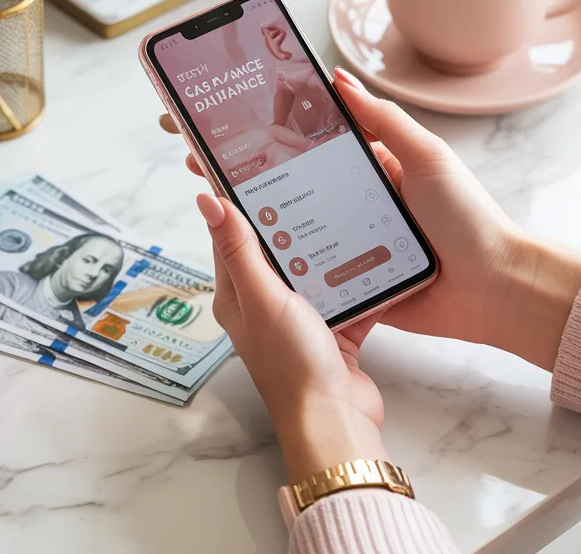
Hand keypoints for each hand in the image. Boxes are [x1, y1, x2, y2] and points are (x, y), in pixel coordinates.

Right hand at [158, 69, 580, 370]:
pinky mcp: (356, 283)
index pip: (313, 144)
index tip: (230, 123)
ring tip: (214, 206)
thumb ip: (385, 120)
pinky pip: (314, 272)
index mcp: (375, 168)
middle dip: (250, 175)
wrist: (493, 289)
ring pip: (298, 230)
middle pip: (295, 186)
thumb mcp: (427, 157)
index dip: (272, 133)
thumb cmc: (467, 218)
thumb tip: (337, 78)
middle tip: (202, 162)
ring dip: (262, 222)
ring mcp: (355, 245)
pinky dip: (287, 267)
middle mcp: (359, 204)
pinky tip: (250, 258)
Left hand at [196, 193, 388, 482]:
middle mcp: (266, 303)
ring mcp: (301, 317)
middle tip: (310, 170)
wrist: (336, 419)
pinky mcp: (334, 329)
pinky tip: (374, 247)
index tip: (252, 161)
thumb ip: (240, 248)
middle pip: (276, 245)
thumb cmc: (293, 364)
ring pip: (313, 264)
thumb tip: (206, 198)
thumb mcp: (263, 296)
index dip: (238, 197)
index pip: (233, 233)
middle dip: (291, 212)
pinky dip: (357, 272)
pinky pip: (346, 290)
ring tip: (345, 200)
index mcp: (238, 294)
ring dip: (327, 240)